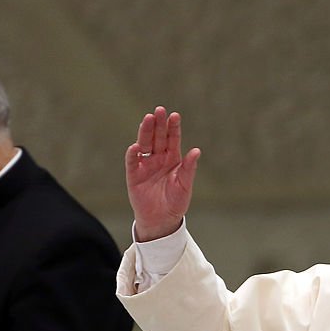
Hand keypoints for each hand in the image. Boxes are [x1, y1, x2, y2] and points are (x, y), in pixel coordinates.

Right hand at [124, 106, 200, 240]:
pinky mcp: (134, 175)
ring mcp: (145, 165)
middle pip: (158, 137)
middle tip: (160, 110)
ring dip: (145, 132)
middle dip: (159, 124)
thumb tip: (196, 151)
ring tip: (148, 119)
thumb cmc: (176, 202)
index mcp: (173, 159)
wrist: (162, 219)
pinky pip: (132, 162)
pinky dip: (133, 154)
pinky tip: (136, 146)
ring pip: (145, 144)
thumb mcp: (185, 185)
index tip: (175, 115)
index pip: (172, 139)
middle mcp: (158, 158)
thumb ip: (189, 168)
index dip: (173, 127)